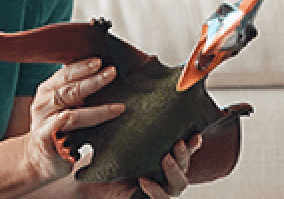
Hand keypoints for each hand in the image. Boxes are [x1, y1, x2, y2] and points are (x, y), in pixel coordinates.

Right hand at [30, 57, 117, 132]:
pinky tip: (66, 116)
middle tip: (112, 73)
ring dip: (94, 110)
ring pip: (70, 112)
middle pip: (70, 90)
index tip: (100, 61)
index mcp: (48, 90)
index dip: (82, 66)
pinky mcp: (42, 140)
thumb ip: (76, 90)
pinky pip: (50, 130)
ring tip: (114, 108)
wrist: (38, 155)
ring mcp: (42, 122)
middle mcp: (43, 103)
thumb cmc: (56, 127)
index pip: (66, 74)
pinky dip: (58, 122)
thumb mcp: (62, 104)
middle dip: (93, 81)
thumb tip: (103, 74)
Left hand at [70, 134, 203, 198]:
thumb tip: (131, 95)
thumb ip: (129, 123)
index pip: (185, 149)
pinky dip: (156, 192)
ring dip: (175, 171)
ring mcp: (159, 188)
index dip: (193, 142)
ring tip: (165, 158)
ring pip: (179, 184)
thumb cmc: (104, 157)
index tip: (195, 133)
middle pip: (185, 165)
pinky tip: (145, 180)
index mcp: (163, 155)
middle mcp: (165, 173)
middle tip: (177, 143)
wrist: (88, 181)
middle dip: (184, 154)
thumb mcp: (117, 136)